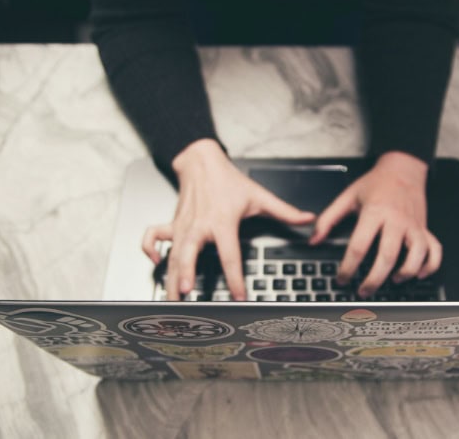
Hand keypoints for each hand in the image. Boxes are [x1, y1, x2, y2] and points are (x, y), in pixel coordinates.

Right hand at [142, 139, 314, 300]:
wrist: (201, 161)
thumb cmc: (228, 181)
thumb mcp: (259, 195)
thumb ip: (284, 211)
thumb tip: (308, 219)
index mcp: (222, 222)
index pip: (230, 255)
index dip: (235, 278)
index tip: (238, 295)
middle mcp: (199, 226)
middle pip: (189, 254)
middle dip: (185, 274)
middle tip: (185, 293)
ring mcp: (182, 226)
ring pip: (171, 253)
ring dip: (169, 275)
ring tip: (169, 296)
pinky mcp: (172, 224)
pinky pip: (153, 237)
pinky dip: (149, 249)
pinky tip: (154, 263)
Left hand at [309, 151, 441, 297]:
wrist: (403, 168)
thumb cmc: (376, 183)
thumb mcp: (348, 197)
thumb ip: (328, 219)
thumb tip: (314, 239)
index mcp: (375, 212)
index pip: (359, 246)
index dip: (348, 267)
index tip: (342, 279)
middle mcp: (397, 220)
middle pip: (387, 256)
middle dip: (374, 279)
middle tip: (364, 291)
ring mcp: (414, 225)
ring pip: (416, 255)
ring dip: (405, 273)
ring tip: (393, 281)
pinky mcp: (425, 229)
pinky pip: (434, 251)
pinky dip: (430, 265)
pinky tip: (418, 274)